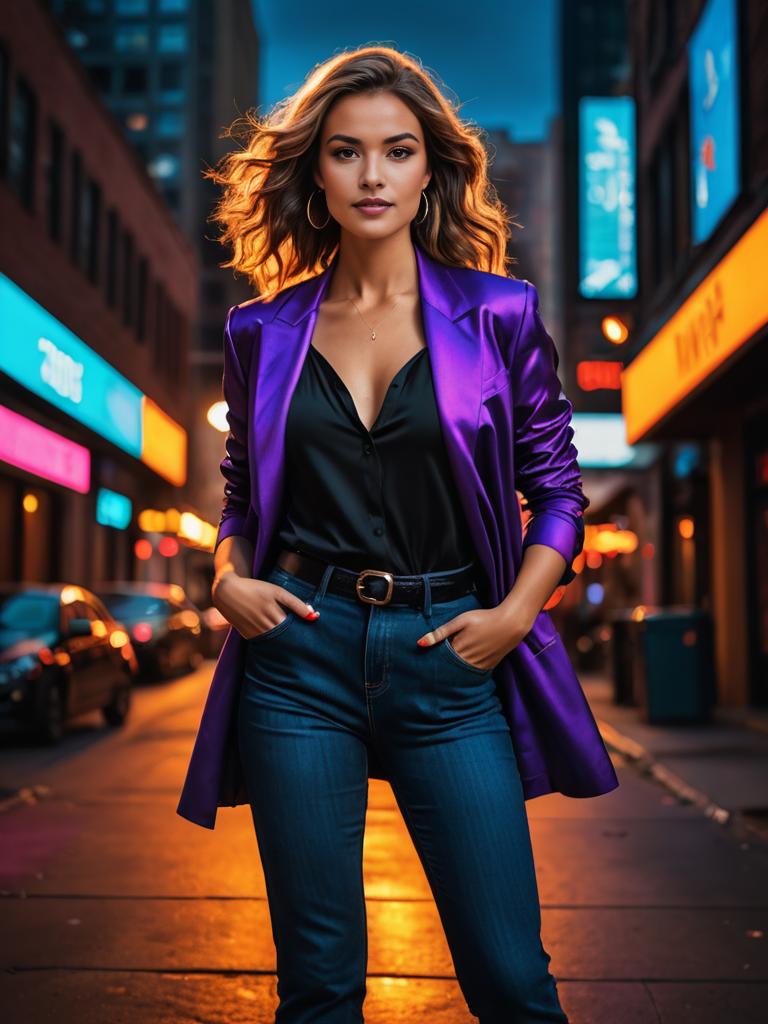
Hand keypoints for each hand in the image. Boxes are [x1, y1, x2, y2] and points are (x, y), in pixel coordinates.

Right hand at [212, 574, 318, 639]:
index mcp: (276, 616)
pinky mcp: (248, 636)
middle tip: (304, 641)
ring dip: (283, 642)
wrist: (227, 592)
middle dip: (294, 639)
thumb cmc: (255, 588)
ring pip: (275, 643)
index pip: (295, 631)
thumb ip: (296, 604)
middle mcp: (266, 627)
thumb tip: (314, 616)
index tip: (311, 634)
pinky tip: (274, 636)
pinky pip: (263, 643)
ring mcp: (256, 633)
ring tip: (289, 638)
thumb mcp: (277, 592)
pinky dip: (271, 641)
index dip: (303, 632)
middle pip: (286, 639)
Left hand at [416, 605, 532, 672]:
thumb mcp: (460, 621)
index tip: (425, 658)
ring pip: (460, 672)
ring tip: (451, 663)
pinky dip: (466, 671)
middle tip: (432, 665)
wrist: (510, 623)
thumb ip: (440, 633)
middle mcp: (467, 660)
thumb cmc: (484, 618)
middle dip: (441, 666)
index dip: (432, 658)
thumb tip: (419, 644)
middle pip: (448, 668)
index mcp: (457, 649)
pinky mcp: (487, 667)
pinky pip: (472, 673)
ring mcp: (478, 665)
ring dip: (453, 670)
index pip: (439, 659)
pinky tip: (464, 665)